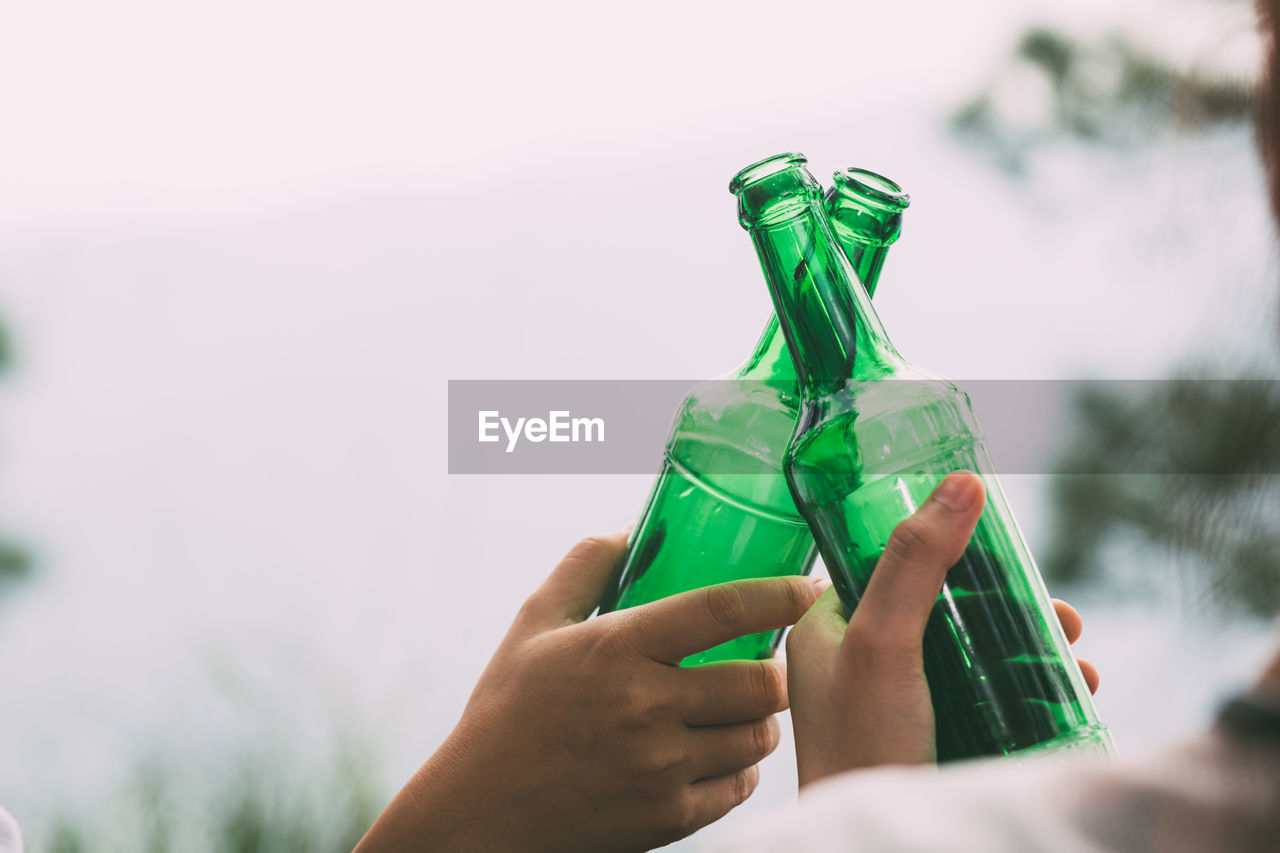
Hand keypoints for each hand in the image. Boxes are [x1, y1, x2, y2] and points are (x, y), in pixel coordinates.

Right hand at [356, 529, 824, 852]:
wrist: (481, 814)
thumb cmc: (505, 713)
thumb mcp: (532, 627)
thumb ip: (581, 569)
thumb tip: (627, 532)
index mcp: (616, 649)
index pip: (720, 610)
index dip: (776, 595)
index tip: (806, 589)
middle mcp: (646, 707)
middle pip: (761, 682)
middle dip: (775, 670)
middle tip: (763, 665)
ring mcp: (661, 768)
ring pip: (757, 736)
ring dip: (760, 720)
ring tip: (740, 711)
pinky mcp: (668, 817)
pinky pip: (739, 786)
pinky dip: (739, 767)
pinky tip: (717, 754)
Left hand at [786, 472, 1099, 787]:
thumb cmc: (864, 746)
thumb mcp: (885, 640)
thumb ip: (916, 561)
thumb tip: (961, 483)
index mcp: (828, 627)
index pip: (888, 562)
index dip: (947, 547)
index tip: (1003, 543)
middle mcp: (858, 659)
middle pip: (943, 606)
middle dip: (1007, 603)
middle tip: (1060, 616)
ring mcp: (896, 701)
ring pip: (970, 651)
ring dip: (1028, 644)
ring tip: (1075, 653)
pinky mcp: (930, 736)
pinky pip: (985, 695)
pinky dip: (1029, 685)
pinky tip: (1070, 689)